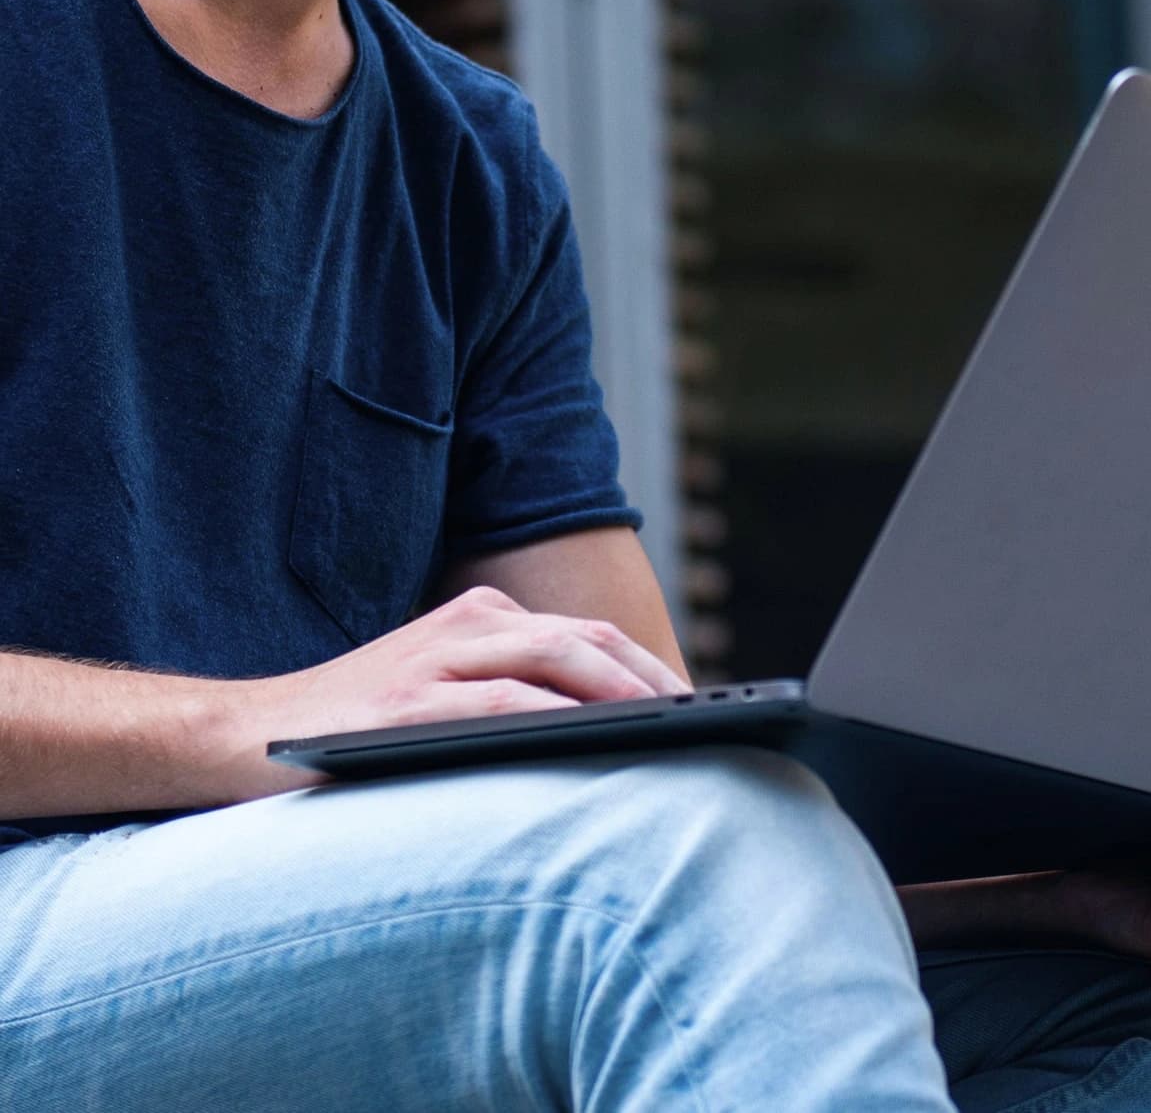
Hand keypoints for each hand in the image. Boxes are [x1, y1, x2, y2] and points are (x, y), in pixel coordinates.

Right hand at [216, 585, 690, 800]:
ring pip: (556, 657)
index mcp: (479, 618)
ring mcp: (435, 658)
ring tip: (670, 727)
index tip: (695, 706)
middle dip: (652, 678)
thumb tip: (606, 734)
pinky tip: (595, 735)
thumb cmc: (354, 730)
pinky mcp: (408, 703)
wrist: (244, 736)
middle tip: (703, 719)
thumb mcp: (439, 695)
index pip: (585, 635)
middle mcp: (466, 624)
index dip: (647, 667)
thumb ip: (508, 695)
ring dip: (621, 691)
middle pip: (586, 639)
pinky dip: (556, 714)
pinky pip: (501, 700)